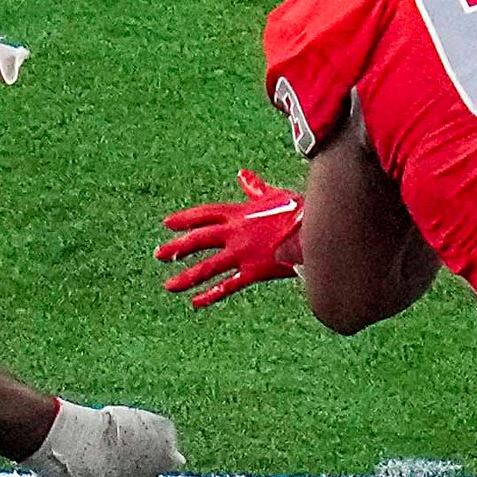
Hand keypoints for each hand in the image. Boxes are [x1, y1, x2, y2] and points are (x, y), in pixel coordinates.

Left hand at [154, 169, 301, 308]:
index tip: (167, 224)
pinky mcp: (253, 271)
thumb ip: (254, 188)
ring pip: (207, 267)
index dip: (184, 219)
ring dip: (186, 276)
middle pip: (198, 240)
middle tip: (159, 255)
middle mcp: (235, 232)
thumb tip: (242, 174)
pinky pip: (227, 285)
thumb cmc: (299, 210)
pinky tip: (195, 302)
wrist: (317, 230)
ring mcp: (242, 253)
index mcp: (239, 212)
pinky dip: (210, 294)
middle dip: (177, 248)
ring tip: (168, 286)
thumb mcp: (274, 195)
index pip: (204, 214)